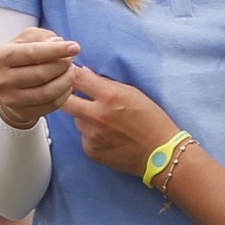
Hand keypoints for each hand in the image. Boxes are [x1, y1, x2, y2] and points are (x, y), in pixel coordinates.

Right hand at [0, 28, 80, 128]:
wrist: (8, 85)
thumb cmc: (22, 57)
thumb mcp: (27, 40)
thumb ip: (42, 36)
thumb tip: (57, 42)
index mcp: (2, 56)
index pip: (32, 53)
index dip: (57, 50)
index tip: (76, 47)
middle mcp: (2, 79)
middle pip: (42, 73)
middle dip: (63, 65)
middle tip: (71, 60)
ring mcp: (10, 99)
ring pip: (48, 92)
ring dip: (66, 80)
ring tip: (70, 71)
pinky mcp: (22, 113)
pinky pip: (51, 105)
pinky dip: (64, 94)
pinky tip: (67, 84)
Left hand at [61, 66, 179, 178]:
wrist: (160, 153)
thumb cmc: (151, 119)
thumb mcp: (133, 93)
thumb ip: (106, 83)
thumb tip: (84, 73)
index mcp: (109, 96)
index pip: (78, 78)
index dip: (72, 72)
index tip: (71, 72)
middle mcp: (97, 116)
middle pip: (64, 100)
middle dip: (65, 94)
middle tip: (73, 93)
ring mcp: (92, 136)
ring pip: (76, 119)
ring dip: (83, 116)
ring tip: (104, 119)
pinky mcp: (91, 151)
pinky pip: (83, 136)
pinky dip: (91, 133)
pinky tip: (108, 135)